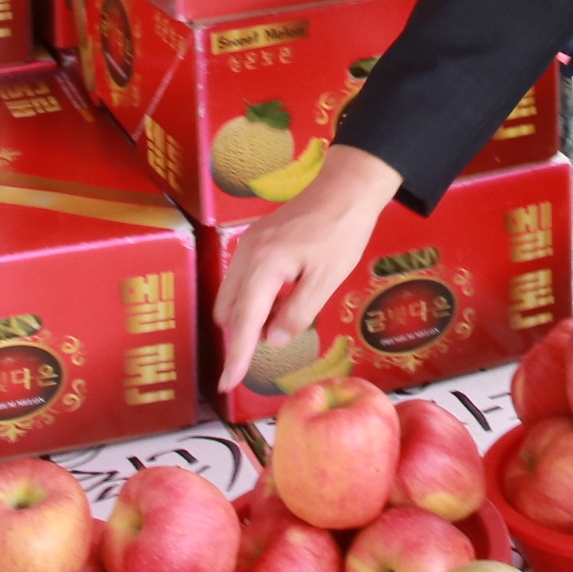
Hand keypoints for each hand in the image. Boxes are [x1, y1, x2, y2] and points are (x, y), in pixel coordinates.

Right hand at [211, 145, 403, 388]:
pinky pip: (242, 281)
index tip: (227, 384)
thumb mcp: (327, 280)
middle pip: (229, 311)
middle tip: (274, 342)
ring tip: (283, 319)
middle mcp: (247, 254)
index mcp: (265, 265)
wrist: (345, 187)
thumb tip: (272, 340)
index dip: (236, 356)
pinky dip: (253, 300)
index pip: (244, 322)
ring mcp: (247, 245)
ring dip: (248, 317)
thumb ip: (297, 313)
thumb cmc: (342, 232)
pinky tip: (280, 300)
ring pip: (231, 296)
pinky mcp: (254, 242)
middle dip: (242, 335)